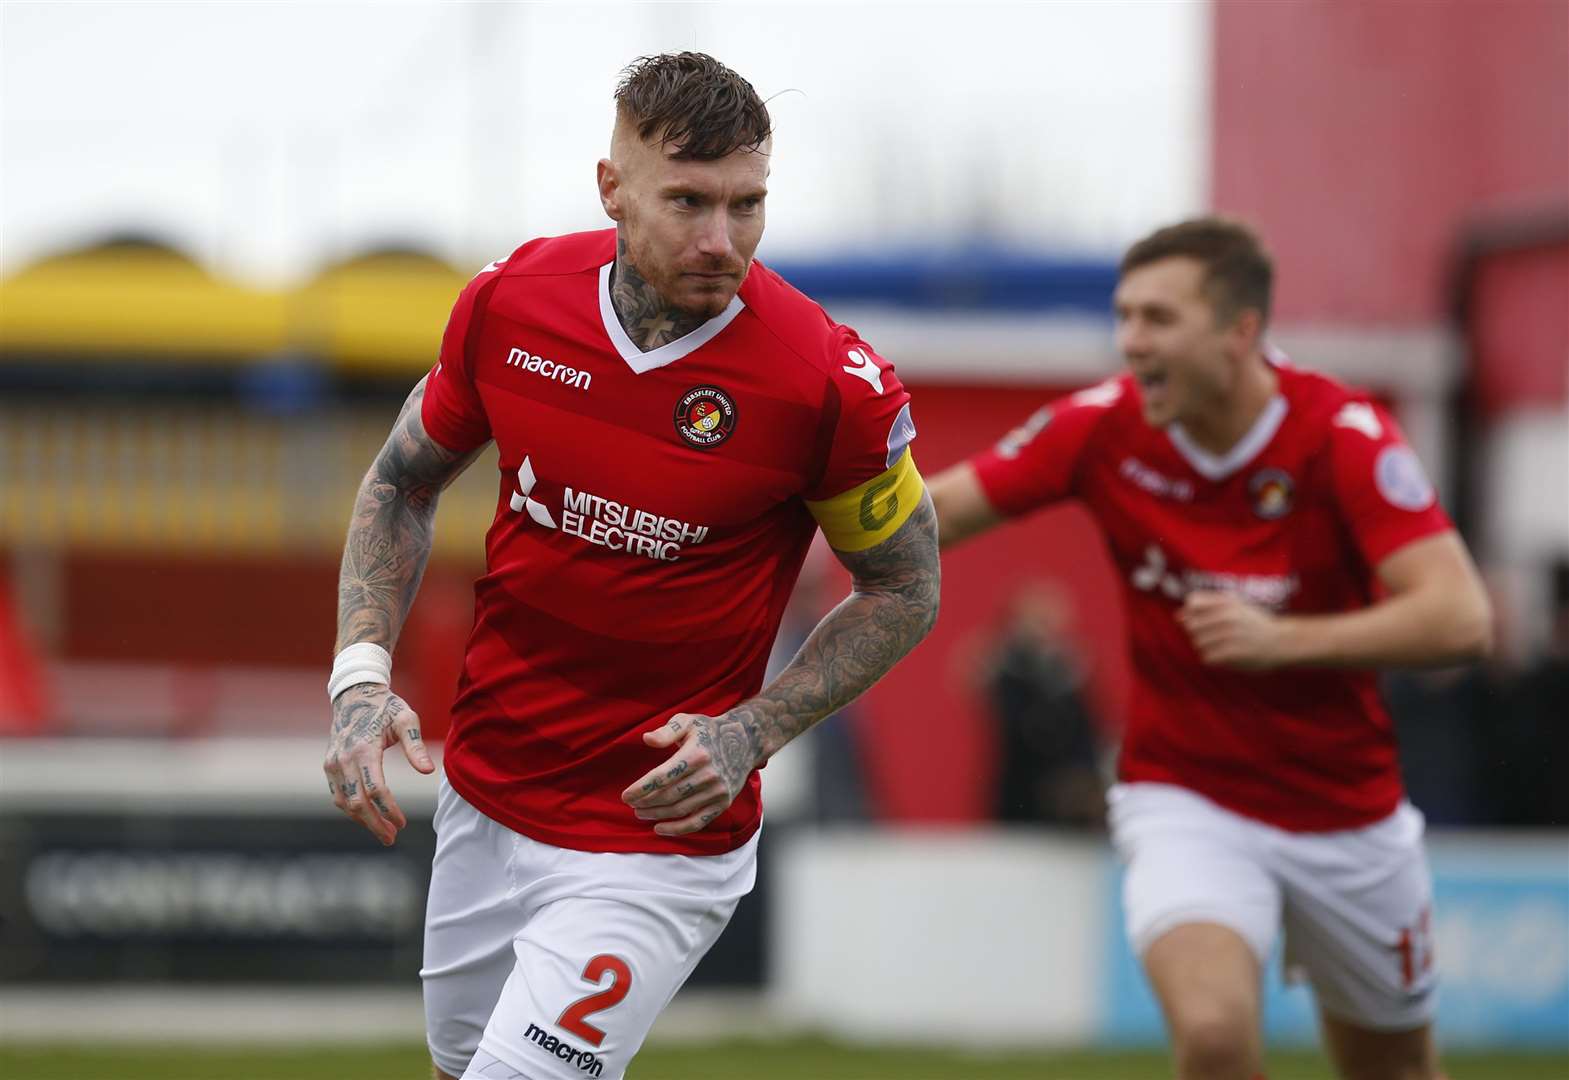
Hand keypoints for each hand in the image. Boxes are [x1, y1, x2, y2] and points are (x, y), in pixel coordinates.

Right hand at [324, 684, 434, 844]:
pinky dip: (352, 810)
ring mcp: (333, 763)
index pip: (375, 789)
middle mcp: (343, 759)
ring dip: (363, 820)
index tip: (402, 823)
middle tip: (392, 837)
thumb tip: (429, 771)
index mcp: (363, 748)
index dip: (388, 809)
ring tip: (383, 832)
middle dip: (375, 823)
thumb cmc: (386, 707)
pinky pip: (338, 795)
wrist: (355, 695)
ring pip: (344, 802)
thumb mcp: (406, 719)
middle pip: (357, 802)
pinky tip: (369, 816)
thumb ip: (416, 745)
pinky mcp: (329, 766)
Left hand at [621, 711, 762, 836]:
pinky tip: (660, 828)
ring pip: (680, 810)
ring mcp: (717, 791)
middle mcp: (708, 774)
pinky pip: (698, 822)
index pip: (662, 776)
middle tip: (632, 805)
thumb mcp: (688, 721)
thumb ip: (666, 731)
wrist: (745, 742)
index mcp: (696, 754)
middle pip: (669, 795)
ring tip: (641, 813)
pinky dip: (678, 829)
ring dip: (657, 815)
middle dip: (646, 803)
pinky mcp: (723, 803)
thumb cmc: (710, 731)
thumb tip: (647, 739)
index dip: (641, 788)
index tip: (626, 795)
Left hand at [1178, 590, 1289, 669]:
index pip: (1192, 603)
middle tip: (1215, 635)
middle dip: (1198, 632)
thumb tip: (1178, 615)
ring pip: (1198, 643)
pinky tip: (1226, 655)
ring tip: (1223, 645)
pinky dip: (1213, 658)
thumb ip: (1206, 604)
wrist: (1282, 642)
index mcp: (1227, 602)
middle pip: (1191, 626)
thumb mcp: (1235, 605)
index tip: (1203, 620)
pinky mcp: (1233, 653)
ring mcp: (1230, 635)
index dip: (1192, 613)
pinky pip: (1207, 657)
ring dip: (1206, 647)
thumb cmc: (1253, 623)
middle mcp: (1228, 616)